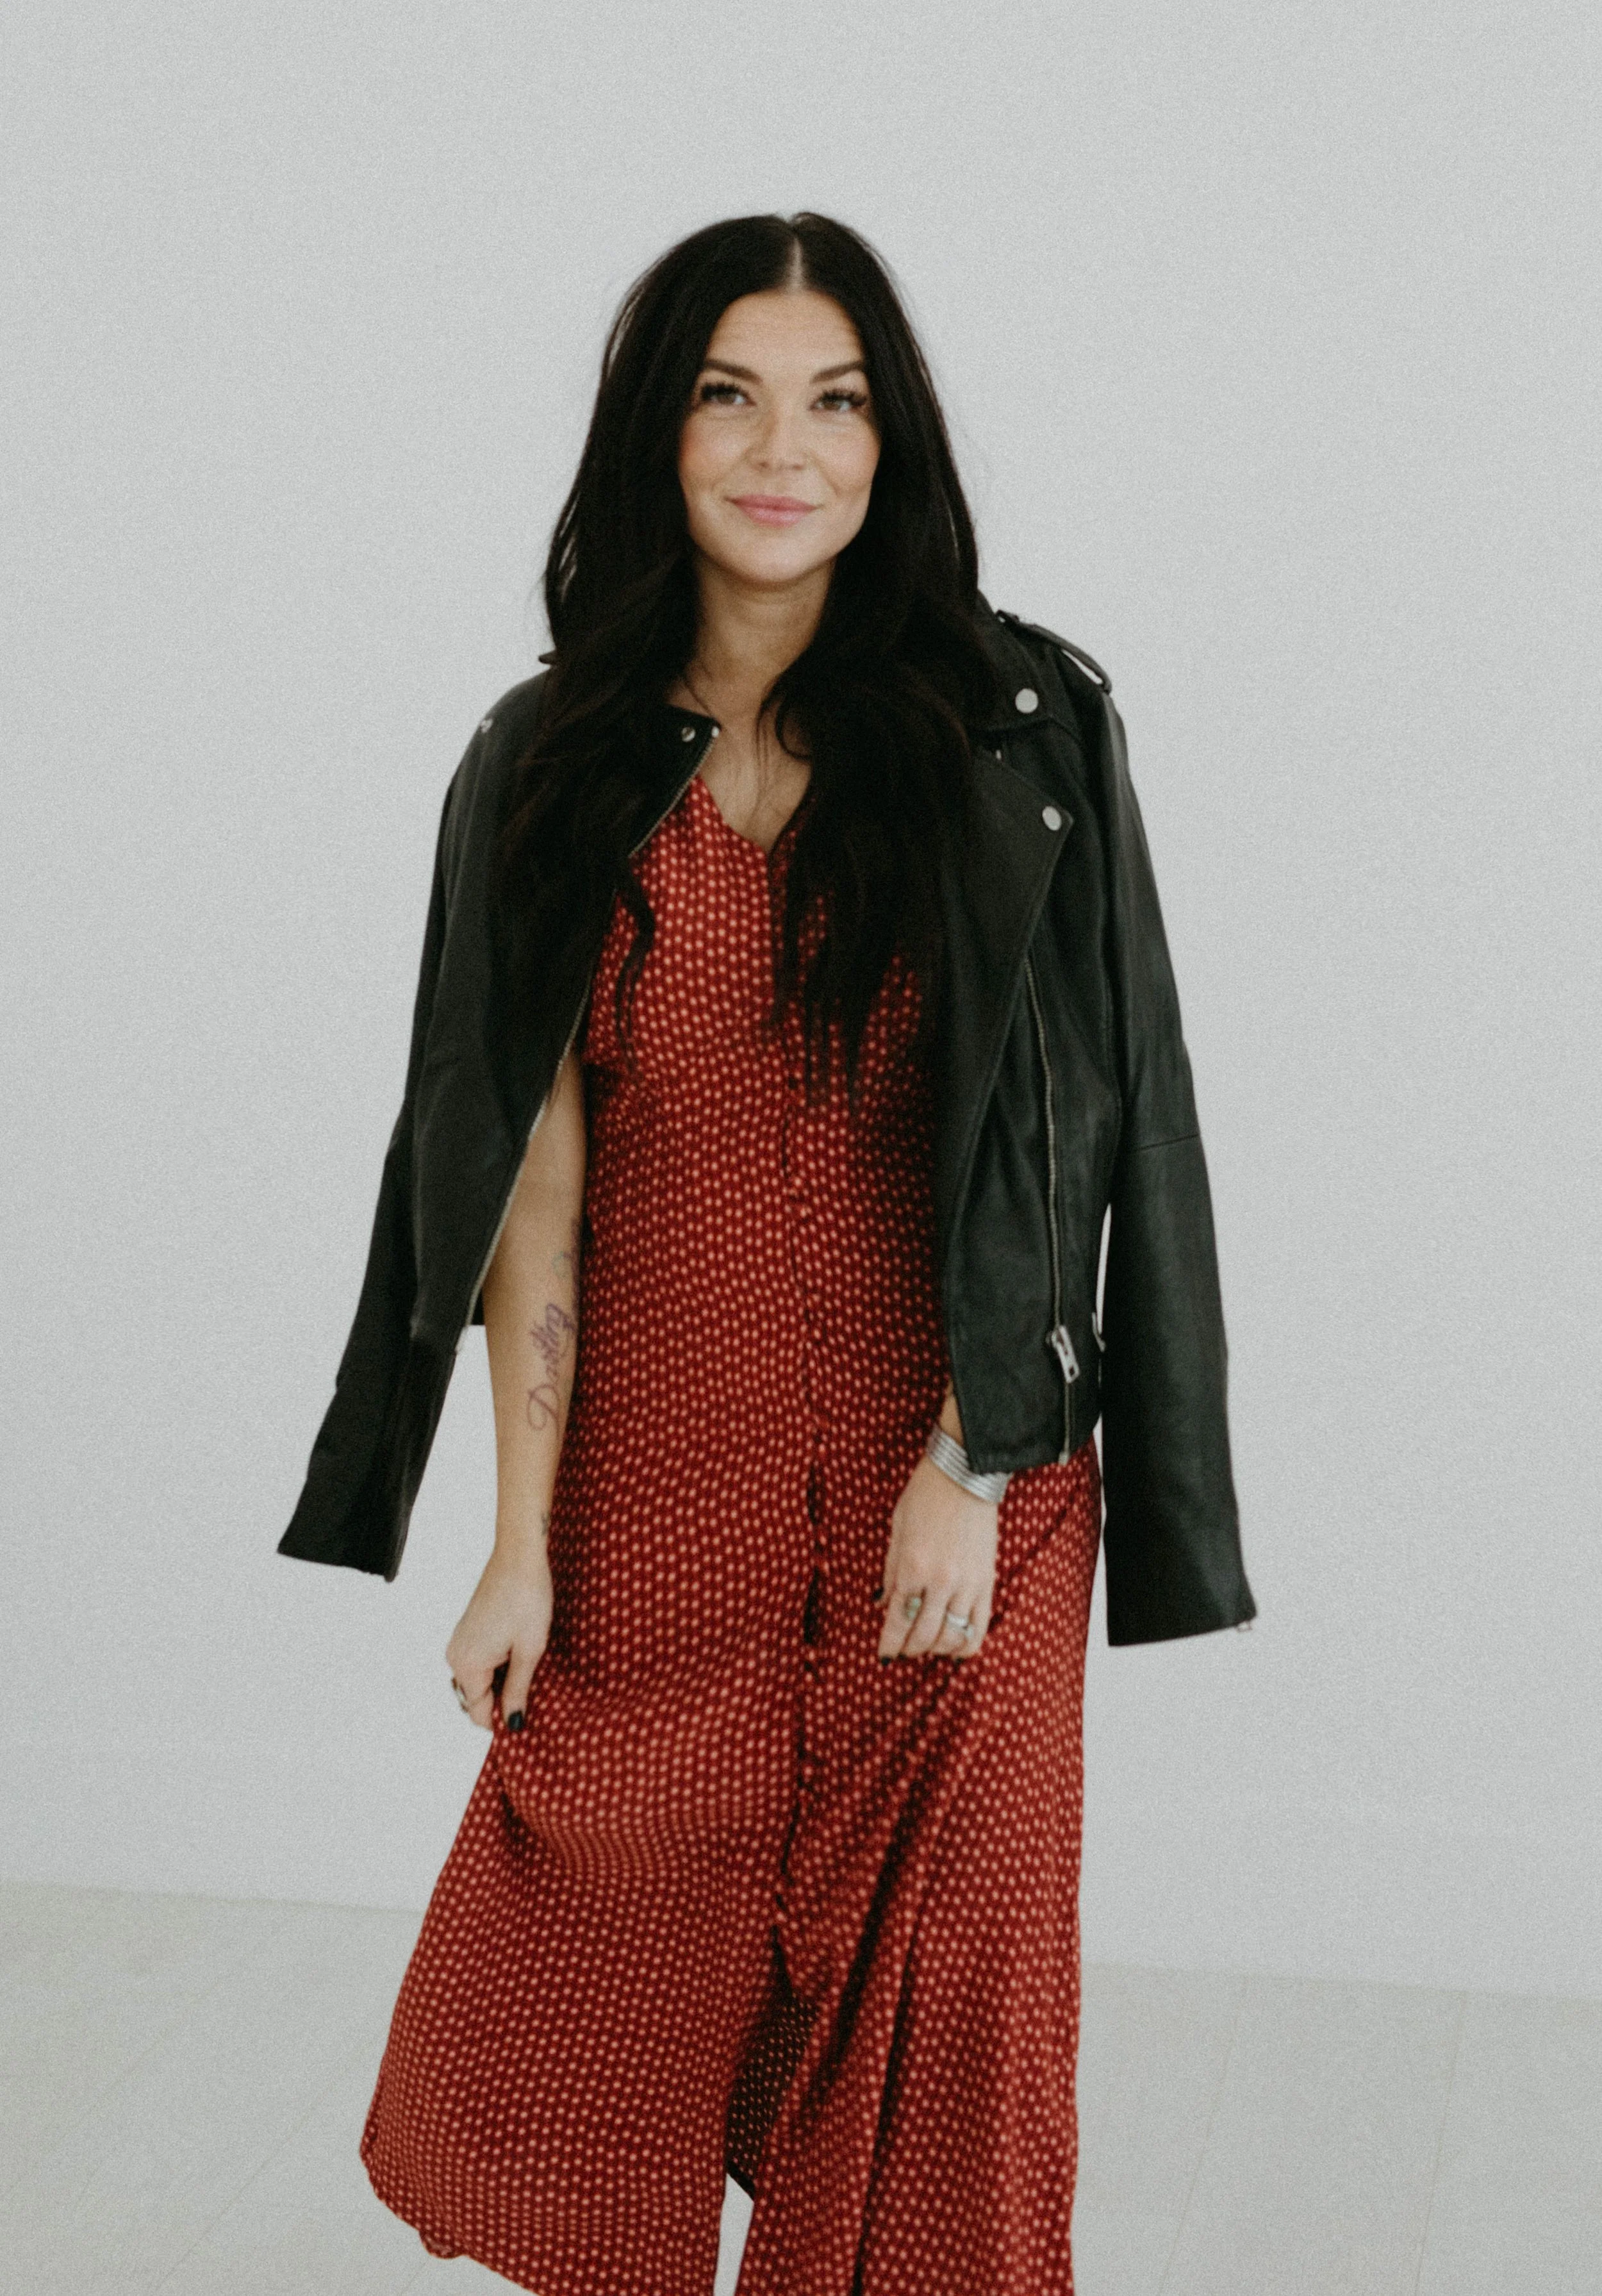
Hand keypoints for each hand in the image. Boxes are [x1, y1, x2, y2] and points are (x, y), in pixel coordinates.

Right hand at [445, 1540, 553, 1731]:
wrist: (519, 1557)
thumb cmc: (528, 1601)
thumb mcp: (530, 1651)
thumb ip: (518, 1691)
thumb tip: (513, 1724)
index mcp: (468, 1665)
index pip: (478, 1712)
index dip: (503, 1720)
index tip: (528, 1719)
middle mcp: (455, 1656)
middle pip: (474, 1699)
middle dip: (499, 1703)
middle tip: (531, 1696)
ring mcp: (459, 1642)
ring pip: (475, 1681)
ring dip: (497, 1685)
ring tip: (527, 1675)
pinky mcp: (466, 1631)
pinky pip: (476, 1663)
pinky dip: (494, 1669)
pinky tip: (517, 1659)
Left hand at [877, 1452, 997, 1662]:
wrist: (964, 1475)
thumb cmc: (924, 1496)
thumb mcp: (897, 1530)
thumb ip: (890, 1572)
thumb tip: (882, 1605)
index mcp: (912, 1567)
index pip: (898, 1621)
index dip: (889, 1644)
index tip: (884, 1656)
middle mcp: (941, 1581)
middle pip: (923, 1635)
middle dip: (909, 1649)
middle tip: (902, 1650)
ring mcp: (968, 1584)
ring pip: (951, 1636)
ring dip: (934, 1648)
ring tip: (925, 1646)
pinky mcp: (987, 1582)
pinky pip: (979, 1626)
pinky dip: (966, 1645)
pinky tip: (954, 1649)